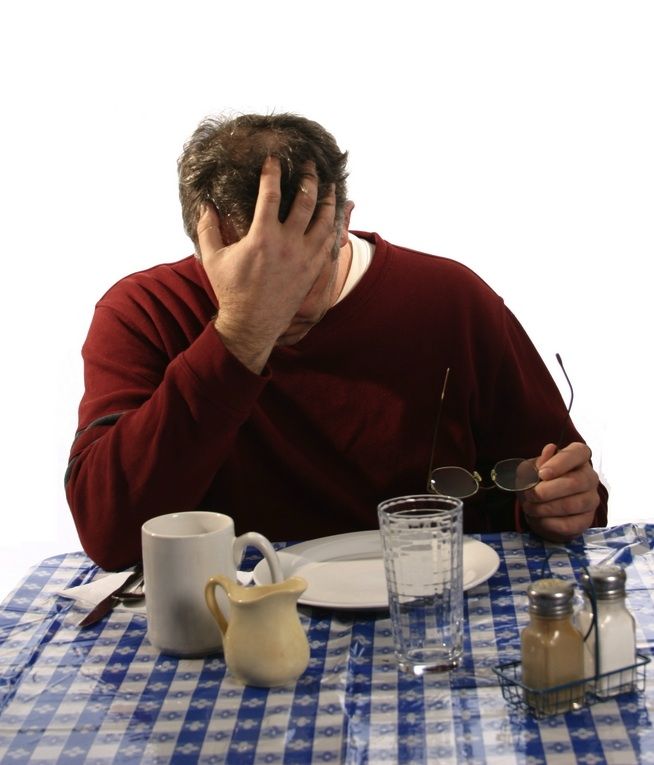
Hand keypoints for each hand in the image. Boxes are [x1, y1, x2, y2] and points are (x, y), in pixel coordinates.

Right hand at [197, 156, 337, 372]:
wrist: (252, 324)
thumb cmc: (231, 291)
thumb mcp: (213, 258)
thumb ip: (207, 228)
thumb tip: (205, 204)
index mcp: (262, 237)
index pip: (271, 194)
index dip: (273, 172)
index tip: (274, 158)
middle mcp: (288, 244)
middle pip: (306, 201)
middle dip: (310, 178)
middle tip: (311, 165)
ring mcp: (305, 258)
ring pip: (325, 220)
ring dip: (328, 200)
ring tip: (328, 186)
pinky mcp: (313, 270)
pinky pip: (329, 242)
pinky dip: (333, 226)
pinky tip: (334, 217)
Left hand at [520, 442, 599, 540]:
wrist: (539, 507)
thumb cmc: (537, 482)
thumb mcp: (531, 468)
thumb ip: (539, 461)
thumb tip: (550, 449)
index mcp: (578, 457)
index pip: (578, 453)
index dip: (560, 463)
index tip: (542, 474)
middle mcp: (590, 477)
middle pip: (575, 482)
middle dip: (547, 491)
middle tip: (530, 494)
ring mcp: (591, 500)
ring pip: (572, 504)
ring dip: (545, 508)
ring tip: (530, 507)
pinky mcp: (587, 520)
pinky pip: (570, 524)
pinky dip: (549, 522)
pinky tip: (539, 518)